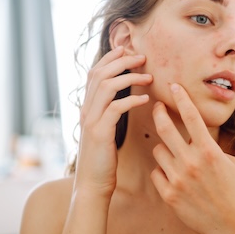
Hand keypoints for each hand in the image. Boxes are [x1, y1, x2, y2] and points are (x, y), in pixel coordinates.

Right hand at [75, 46, 152, 197]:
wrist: (92, 185)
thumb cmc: (103, 160)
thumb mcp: (103, 132)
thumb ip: (107, 113)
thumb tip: (118, 99)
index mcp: (87, 108)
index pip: (94, 73)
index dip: (109, 58)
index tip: (126, 49)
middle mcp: (86, 110)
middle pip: (99, 74)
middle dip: (121, 61)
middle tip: (141, 56)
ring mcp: (91, 120)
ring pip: (106, 86)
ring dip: (129, 77)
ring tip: (148, 76)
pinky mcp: (99, 133)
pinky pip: (116, 108)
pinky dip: (132, 100)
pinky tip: (146, 99)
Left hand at [150, 83, 234, 233]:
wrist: (232, 226)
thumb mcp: (230, 164)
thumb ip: (211, 148)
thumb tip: (198, 135)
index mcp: (210, 151)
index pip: (192, 117)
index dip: (182, 98)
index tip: (174, 86)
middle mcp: (191, 163)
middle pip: (165, 129)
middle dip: (159, 113)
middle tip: (157, 107)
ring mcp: (178, 180)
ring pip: (158, 151)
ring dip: (164, 149)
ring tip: (174, 156)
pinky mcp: (169, 196)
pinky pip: (156, 173)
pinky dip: (162, 172)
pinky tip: (173, 178)